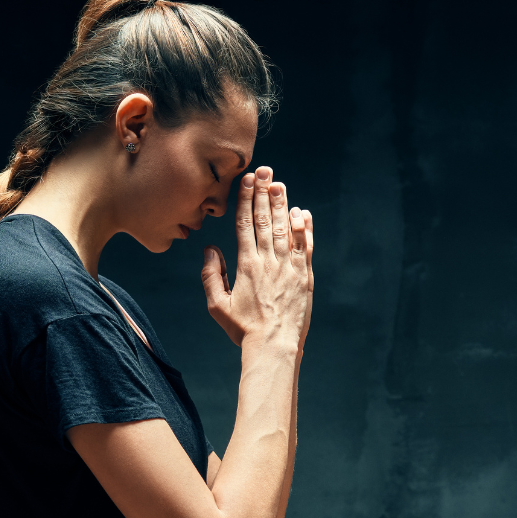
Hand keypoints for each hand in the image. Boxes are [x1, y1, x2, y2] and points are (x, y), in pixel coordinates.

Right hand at [201, 165, 313, 349]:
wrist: (274, 347)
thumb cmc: (243, 329)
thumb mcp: (217, 305)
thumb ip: (210, 275)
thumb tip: (210, 249)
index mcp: (246, 265)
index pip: (245, 223)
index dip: (246, 199)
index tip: (247, 180)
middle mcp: (269, 261)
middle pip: (266, 219)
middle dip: (264, 193)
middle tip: (264, 171)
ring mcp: (290, 267)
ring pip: (286, 228)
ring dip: (283, 204)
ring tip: (279, 184)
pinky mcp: (305, 276)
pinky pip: (306, 246)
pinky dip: (304, 228)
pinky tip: (301, 212)